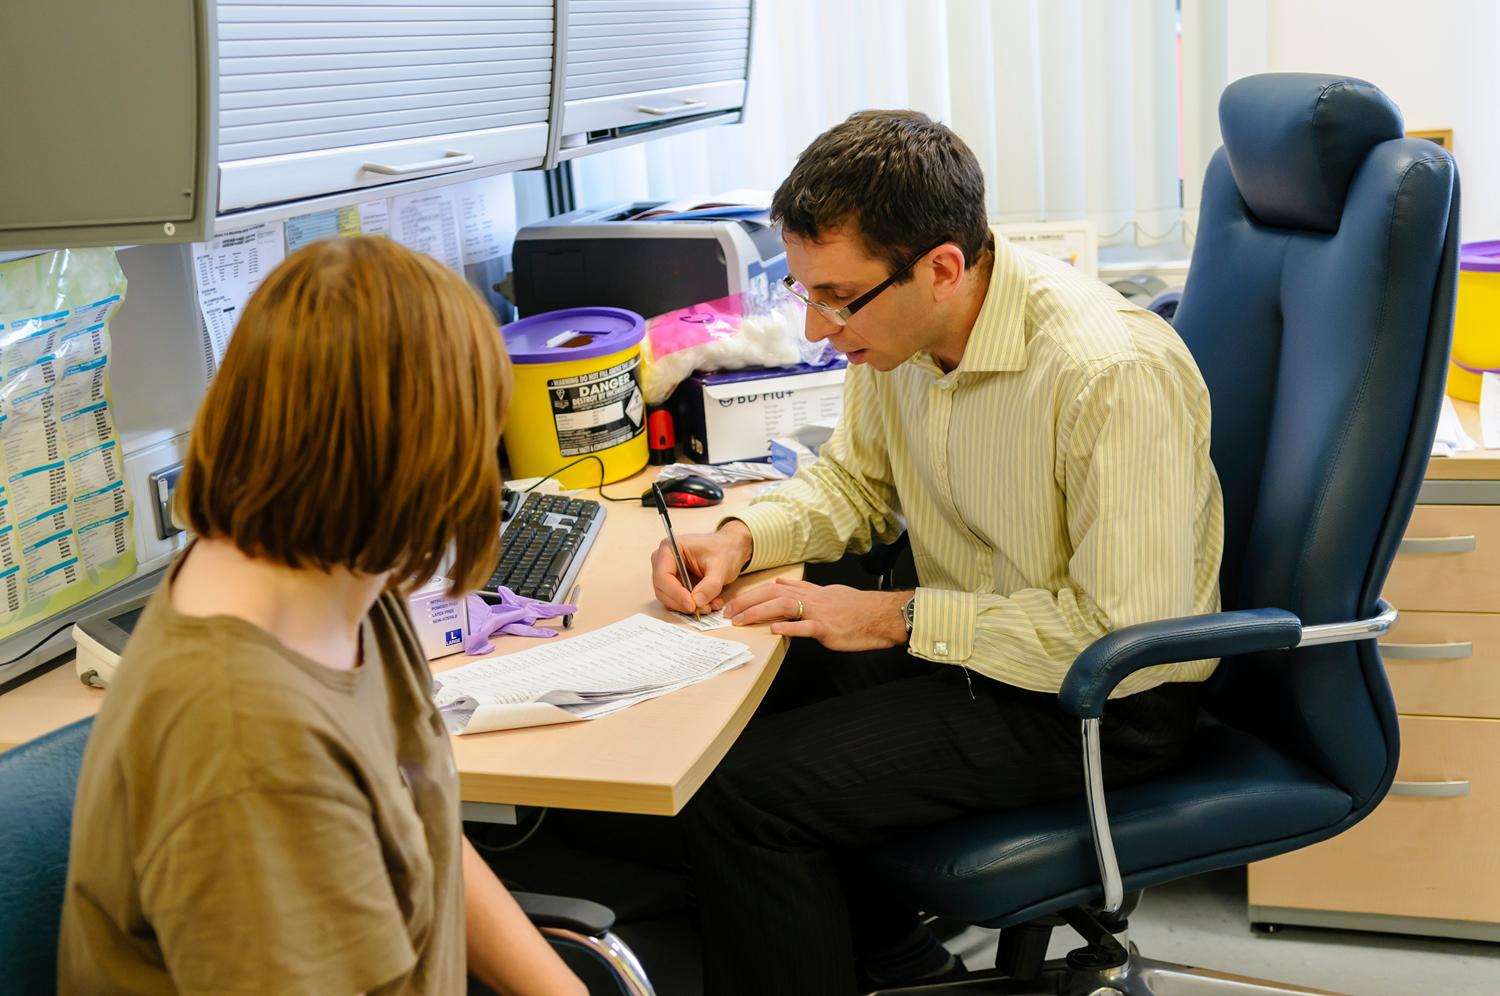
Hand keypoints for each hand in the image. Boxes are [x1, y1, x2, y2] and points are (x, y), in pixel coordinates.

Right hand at [651, 521, 753, 614]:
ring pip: (668, 598)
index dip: (675, 593)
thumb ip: (710, 585)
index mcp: (670, 548)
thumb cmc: (722, 550)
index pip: (663, 575)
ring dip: (688, 607)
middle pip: (662, 589)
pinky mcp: (673, 584)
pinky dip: (691, 606)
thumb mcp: (721, 566)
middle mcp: (663, 561)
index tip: (692, 605)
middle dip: (682, 603)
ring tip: (709, 606)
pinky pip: (676, 601)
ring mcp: (667, 573)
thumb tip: (697, 602)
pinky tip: (708, 603)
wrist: (729, 549)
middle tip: (703, 608)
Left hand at [724, 578, 909, 651]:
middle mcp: (812, 598)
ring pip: (784, 606)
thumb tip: (782, 583)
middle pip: (773, 593)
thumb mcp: (829, 592)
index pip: (776, 587)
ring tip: (740, 620)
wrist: (882, 615)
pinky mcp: (828, 629)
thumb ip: (804, 590)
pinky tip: (772, 631)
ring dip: (759, 612)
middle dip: (747, 601)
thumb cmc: (857, 608)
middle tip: (728, 612)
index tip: (735, 600)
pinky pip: (805, 627)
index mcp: (811, 592)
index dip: (753, 593)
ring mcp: (819, 613)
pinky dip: (788, 628)